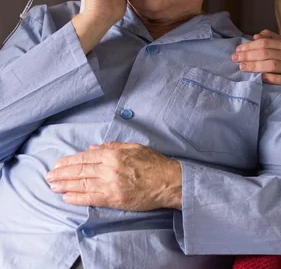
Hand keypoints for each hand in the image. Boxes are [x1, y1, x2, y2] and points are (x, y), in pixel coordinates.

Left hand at [46, 141, 181, 210]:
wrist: (167, 181)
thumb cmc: (152, 162)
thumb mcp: (132, 147)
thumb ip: (111, 146)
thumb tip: (92, 148)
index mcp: (113, 153)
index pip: (86, 157)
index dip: (70, 161)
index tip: (58, 164)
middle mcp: (109, 168)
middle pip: (80, 170)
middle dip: (63, 173)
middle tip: (49, 176)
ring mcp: (111, 184)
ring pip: (82, 184)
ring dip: (65, 185)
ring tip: (53, 186)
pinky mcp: (114, 198)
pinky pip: (91, 198)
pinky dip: (77, 198)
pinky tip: (67, 197)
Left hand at [232, 29, 280, 96]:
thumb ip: (271, 38)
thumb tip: (256, 36)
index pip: (265, 42)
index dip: (250, 46)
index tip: (238, 50)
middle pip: (266, 53)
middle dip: (248, 55)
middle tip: (235, 59)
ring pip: (272, 65)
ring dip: (255, 66)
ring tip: (242, 67)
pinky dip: (270, 78)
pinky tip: (260, 78)